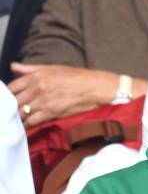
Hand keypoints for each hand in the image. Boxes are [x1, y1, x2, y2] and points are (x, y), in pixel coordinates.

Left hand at [9, 63, 147, 126]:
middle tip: (11, 112)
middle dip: (11, 107)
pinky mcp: (51, 112)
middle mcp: (37, 88)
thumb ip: (30, 68)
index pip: (12, 86)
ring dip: (18, 117)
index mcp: (36, 76)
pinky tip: (27, 126)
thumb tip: (14, 66)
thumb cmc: (76, 77)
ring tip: (17, 121)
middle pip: (14, 100)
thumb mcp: (52, 68)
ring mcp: (43, 101)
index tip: (9, 100)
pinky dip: (27, 125)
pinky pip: (32, 121)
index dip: (8, 95)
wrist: (94, 88)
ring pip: (21, 112)